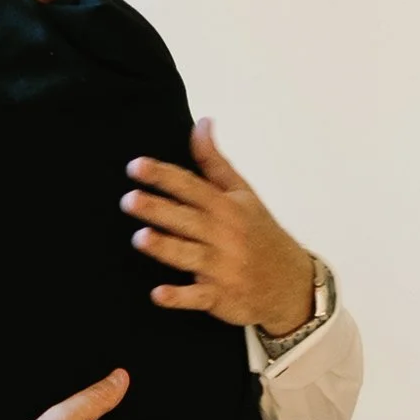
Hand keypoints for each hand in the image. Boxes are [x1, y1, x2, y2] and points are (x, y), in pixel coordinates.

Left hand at [121, 121, 314, 335]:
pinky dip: (180, 297)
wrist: (290, 283)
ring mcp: (223, 268)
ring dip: (166, 248)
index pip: (192, 186)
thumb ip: (214, 162)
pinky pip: (198, 298)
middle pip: (187, 219)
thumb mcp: (243, 194)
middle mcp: (224, 235)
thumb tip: (202, 122)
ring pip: (190, 256)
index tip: (136, 166)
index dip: (164, 176)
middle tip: (128, 200)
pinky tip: (159, 293)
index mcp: (227, 207)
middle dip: (159, 209)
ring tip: (140, 238)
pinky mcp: (221, 297)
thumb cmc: (260, 233)